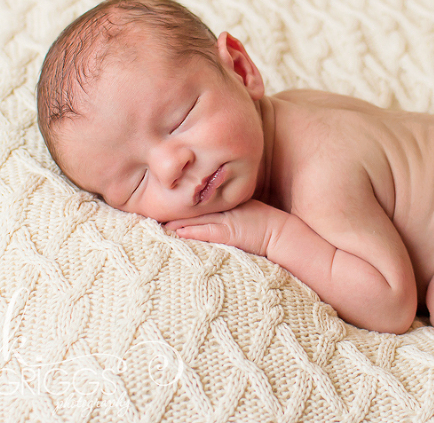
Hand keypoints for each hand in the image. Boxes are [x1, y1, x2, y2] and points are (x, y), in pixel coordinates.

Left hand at [165, 199, 286, 256]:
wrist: (280, 234)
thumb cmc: (264, 223)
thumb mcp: (245, 208)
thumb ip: (228, 207)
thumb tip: (208, 210)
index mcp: (226, 201)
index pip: (199, 199)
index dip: (181, 201)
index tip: (165, 200)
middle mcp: (224, 208)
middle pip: (193, 208)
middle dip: (174, 210)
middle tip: (153, 211)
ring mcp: (226, 220)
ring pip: (196, 220)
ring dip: (177, 222)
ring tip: (159, 224)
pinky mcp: (229, 234)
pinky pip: (206, 232)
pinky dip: (191, 232)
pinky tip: (177, 233)